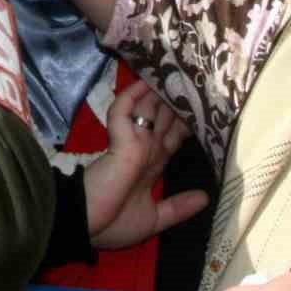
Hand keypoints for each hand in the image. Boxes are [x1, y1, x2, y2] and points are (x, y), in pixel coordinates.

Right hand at [83, 81, 206, 250]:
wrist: (84, 223)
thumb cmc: (113, 223)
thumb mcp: (153, 219)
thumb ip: (178, 207)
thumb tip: (206, 198)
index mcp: (152, 165)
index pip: (173, 137)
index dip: (186, 123)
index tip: (202, 107)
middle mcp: (146, 147)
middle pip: (165, 117)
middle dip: (178, 101)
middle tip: (193, 78)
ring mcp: (134, 140)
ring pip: (149, 107)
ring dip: (160, 90)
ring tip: (176, 66)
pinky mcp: (121, 137)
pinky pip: (126, 108)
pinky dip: (133, 93)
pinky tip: (146, 78)